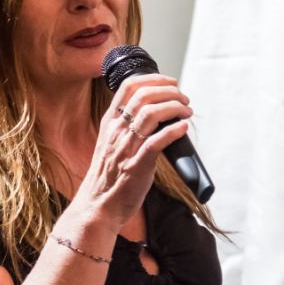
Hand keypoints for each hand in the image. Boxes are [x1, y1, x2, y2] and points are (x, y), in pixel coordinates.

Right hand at [74, 74, 191, 231]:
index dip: (153, 79)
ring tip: (186, 111)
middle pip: (143, 95)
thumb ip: (125, 128)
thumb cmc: (107, 177)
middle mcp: (116, 132)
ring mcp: (125, 148)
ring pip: (150, 113)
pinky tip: (183, 128)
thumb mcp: (110, 144)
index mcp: (109, 124)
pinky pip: (156, 142)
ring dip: (174, 107)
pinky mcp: (136, 166)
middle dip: (170, 91)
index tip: (170, 82)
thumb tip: (152, 115)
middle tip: (184, 99)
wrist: (98, 205)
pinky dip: (173, 131)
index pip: (128, 87)